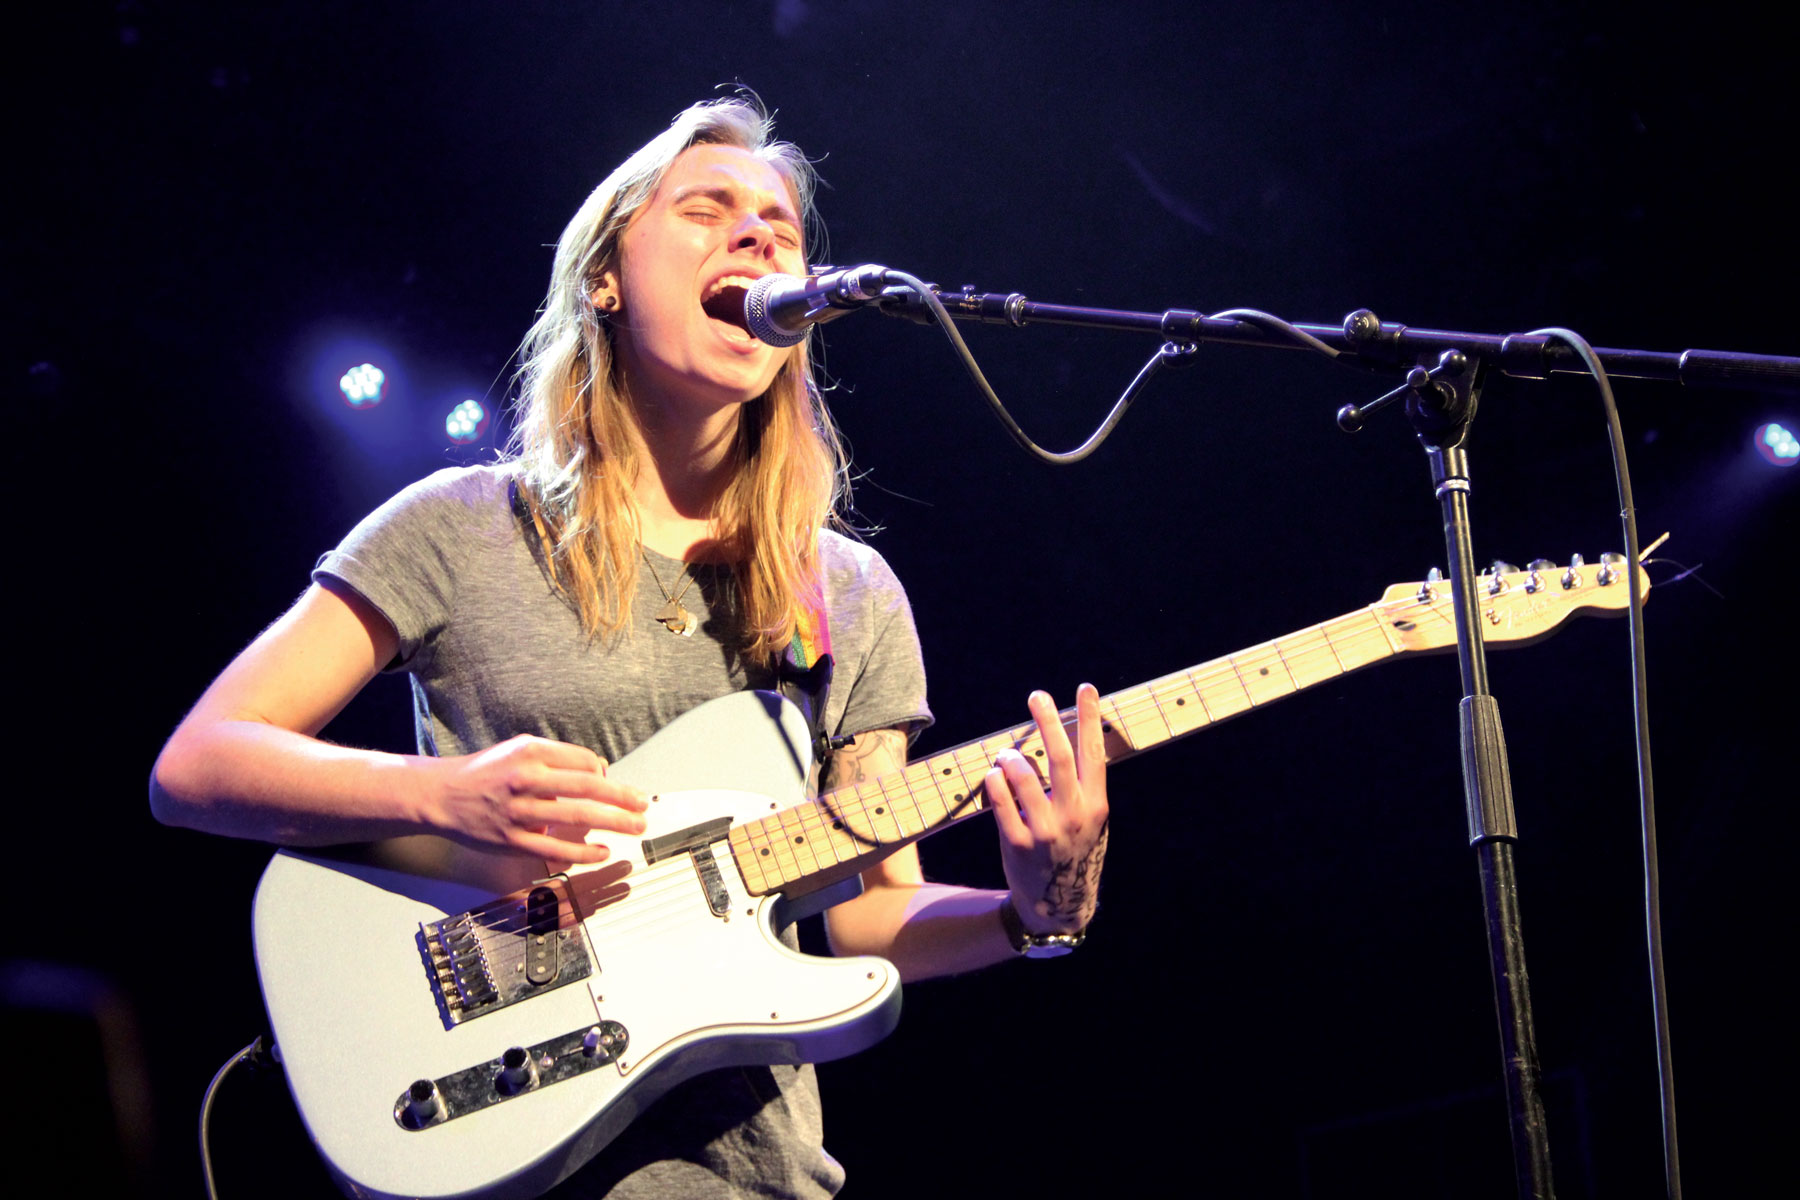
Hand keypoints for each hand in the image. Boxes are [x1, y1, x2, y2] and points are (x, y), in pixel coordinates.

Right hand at [426, 734, 647, 862]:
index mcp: (531, 752)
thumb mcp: (519, 749)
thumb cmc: (487, 771)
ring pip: (577, 817)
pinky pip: (556, 849)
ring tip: (636, 826)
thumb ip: (557, 758)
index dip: (606, 774)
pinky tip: (602, 851)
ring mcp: (519, 811)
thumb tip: (599, 772)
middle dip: (623, 797)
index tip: (616, 786)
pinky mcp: (513, 840)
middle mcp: (526, 779)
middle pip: (588, 787)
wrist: (442, 794)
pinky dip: (584, 852)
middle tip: (643, 805)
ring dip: (614, 823)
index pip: (584, 761)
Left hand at [986, 684, 1109, 934]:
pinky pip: (999, 801)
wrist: (1058, 905)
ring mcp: (1044, 830)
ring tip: (1005, 754)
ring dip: (1011, 757)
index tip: (1085, 689)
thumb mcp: (1091, 822)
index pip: (1094, 753)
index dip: (1089, 718)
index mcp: (1096, 806)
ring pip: (1023, 776)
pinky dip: (994, 782)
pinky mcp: (1016, 843)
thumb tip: (1068, 738)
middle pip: (1058, 756)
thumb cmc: (1074, 850)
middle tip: (1037, 696)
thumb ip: (1082, 787)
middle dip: (1047, 720)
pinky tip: (993, 776)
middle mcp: (1072, 816)